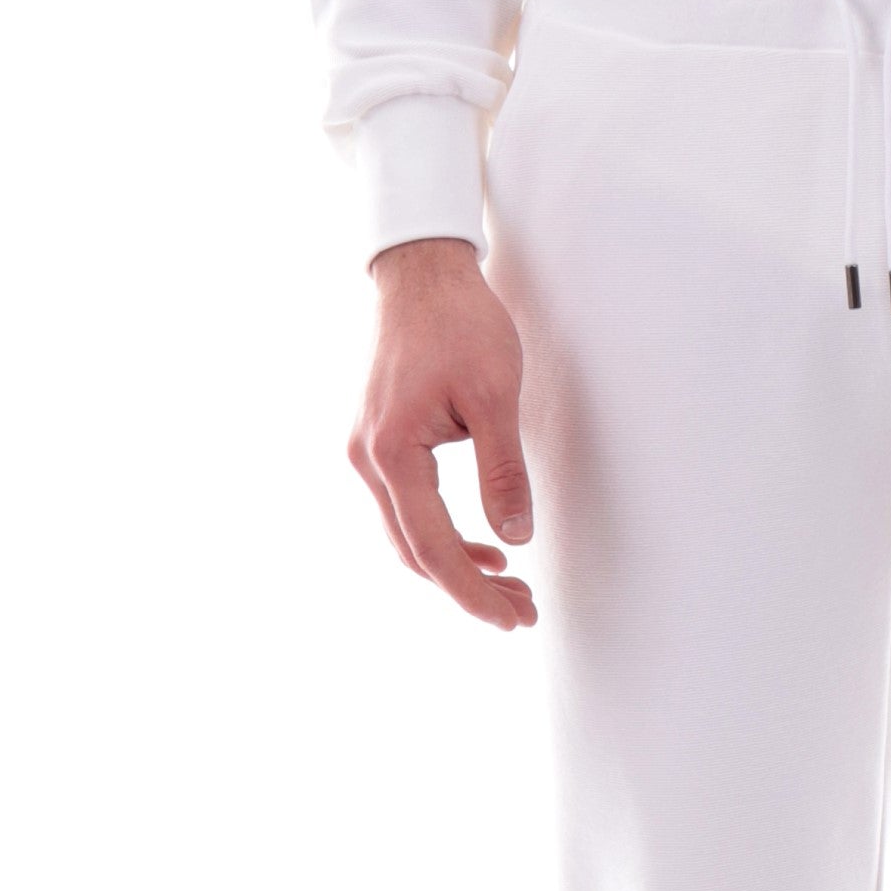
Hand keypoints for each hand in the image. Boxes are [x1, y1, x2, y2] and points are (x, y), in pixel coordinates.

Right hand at [349, 238, 537, 630]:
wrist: (420, 271)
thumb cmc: (459, 322)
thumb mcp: (496, 395)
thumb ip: (503, 471)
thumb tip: (516, 538)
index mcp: (392, 453)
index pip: (434, 549)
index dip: (474, 593)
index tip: (512, 619)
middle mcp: (367, 459)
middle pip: (415, 554)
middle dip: (469, 590)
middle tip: (523, 612)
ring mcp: (366, 452)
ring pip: (407, 537)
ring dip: (457, 568)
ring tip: (511, 586)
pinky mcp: (378, 443)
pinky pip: (405, 511)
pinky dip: (442, 538)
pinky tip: (484, 547)